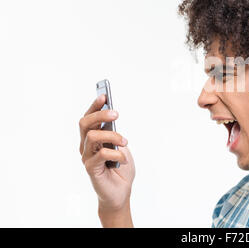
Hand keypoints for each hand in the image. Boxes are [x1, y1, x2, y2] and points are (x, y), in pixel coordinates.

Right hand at [79, 94, 135, 220]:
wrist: (121, 192)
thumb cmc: (121, 168)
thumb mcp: (121, 146)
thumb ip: (114, 133)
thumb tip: (112, 117)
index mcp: (92, 138)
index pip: (88, 118)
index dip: (94, 106)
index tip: (104, 95)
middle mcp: (86, 146)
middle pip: (85, 123)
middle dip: (100, 114)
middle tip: (116, 114)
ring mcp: (87, 157)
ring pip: (93, 136)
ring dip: (112, 136)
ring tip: (125, 141)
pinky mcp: (91, 168)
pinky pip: (102, 154)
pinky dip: (117, 154)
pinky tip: (124, 159)